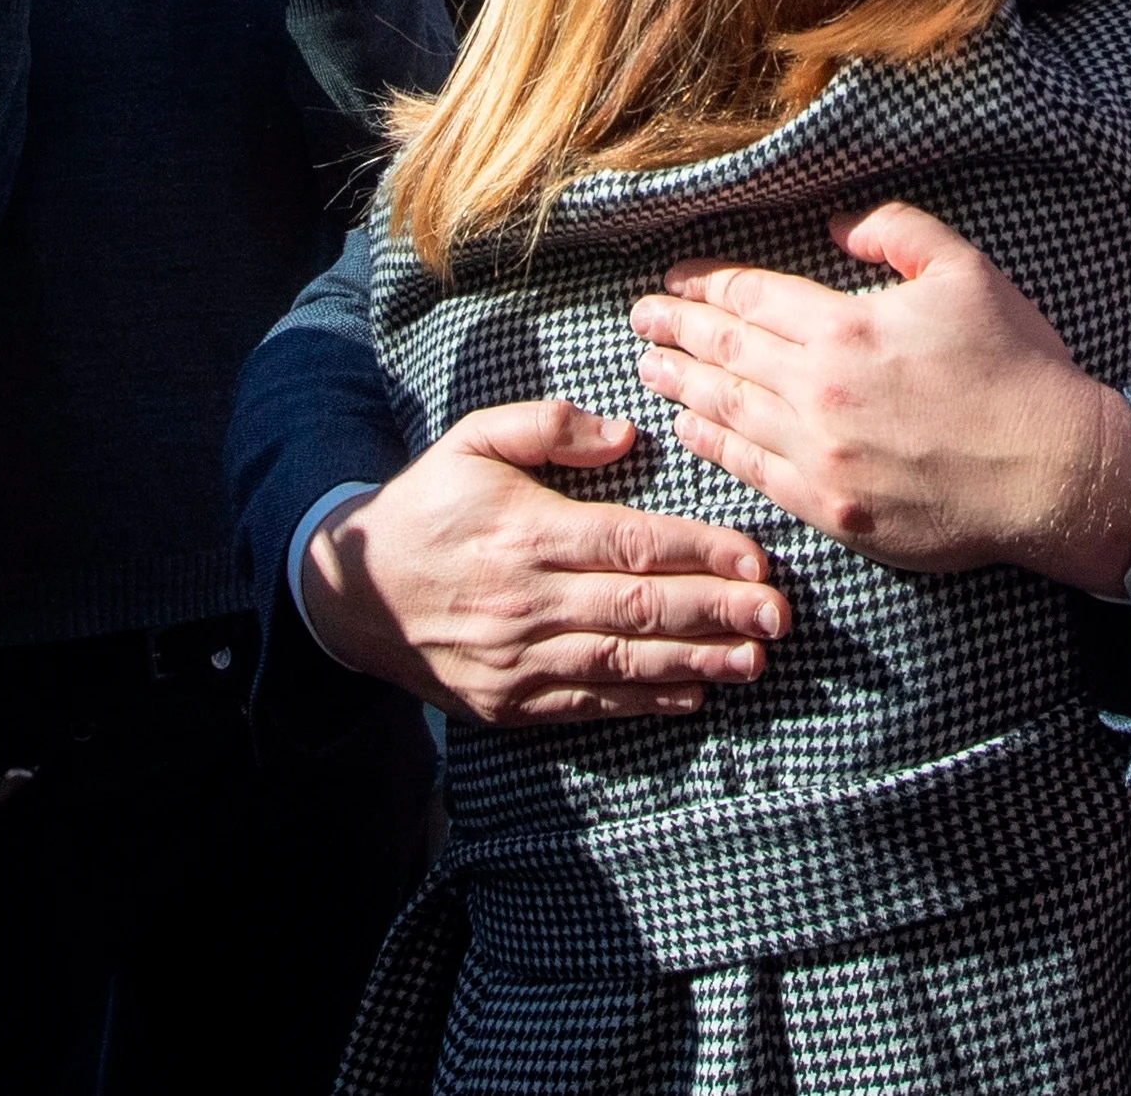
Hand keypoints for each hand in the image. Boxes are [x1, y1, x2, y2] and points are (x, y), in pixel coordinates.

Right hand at [299, 400, 788, 725]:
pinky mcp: (507, 702)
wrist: (348, 593)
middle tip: (782, 616)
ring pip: (622, 664)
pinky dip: (643, 703)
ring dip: (695, 663)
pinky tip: (693, 695)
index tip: (757, 557)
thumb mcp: (472, 440)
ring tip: (756, 661)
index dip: (700, 552)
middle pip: (639, 608)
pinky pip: (586, 705)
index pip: (632, 543)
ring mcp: (516, 659)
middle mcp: (527, 601)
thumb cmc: (426, 505)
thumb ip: (547, 425)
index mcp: (527, 533)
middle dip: (718, 612)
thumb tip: (625, 434)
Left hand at [631, 201, 1130, 593]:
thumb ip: (899, 233)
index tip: (674, 279)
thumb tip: (838, 224)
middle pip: (726, 353)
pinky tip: (691, 429)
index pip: (752, 299)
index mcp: (847, 328)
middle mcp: (819, 392)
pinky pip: (753, 472)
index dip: (706, 286)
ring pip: (728, 411)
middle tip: (639, 317)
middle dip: (676, 330)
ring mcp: (820, 456)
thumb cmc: (1018, 369)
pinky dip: (714, 446)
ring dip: (682, 384)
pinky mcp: (831, 509)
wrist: (1054, 473)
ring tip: (649, 367)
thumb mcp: (968, 273)